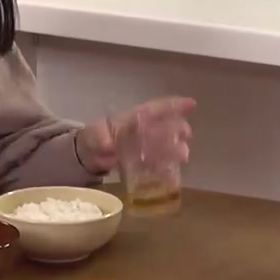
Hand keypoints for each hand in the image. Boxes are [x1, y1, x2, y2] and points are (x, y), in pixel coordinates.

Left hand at [75, 97, 195, 175]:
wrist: (87, 156)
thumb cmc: (92, 137)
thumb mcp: (92, 134)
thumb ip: (99, 137)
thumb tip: (108, 144)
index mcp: (132, 118)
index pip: (155, 109)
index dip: (173, 105)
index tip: (191, 104)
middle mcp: (142, 130)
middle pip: (164, 126)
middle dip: (178, 129)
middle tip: (187, 135)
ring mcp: (144, 146)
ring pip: (164, 145)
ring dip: (175, 149)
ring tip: (183, 155)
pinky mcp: (142, 162)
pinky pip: (156, 164)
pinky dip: (164, 168)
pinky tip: (171, 174)